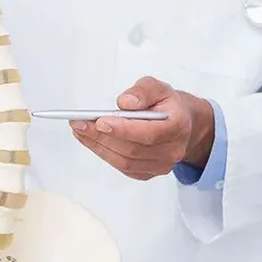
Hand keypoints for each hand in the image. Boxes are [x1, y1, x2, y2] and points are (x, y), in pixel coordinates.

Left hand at [70, 77, 215, 180]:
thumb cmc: (167, 104)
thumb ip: (143, 91)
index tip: (99, 121)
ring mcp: (161, 165)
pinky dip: (104, 153)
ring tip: (80, 130)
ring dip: (98, 146)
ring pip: (124, 162)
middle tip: (79, 123)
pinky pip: (123, 167)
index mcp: (179, 126)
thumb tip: (125, 103)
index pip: (149, 133)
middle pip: (132, 150)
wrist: (182, 123)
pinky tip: (91, 140)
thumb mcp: (158, 87)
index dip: (123, 129)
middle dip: (102, 136)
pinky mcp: (148, 173)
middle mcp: (173, 150)